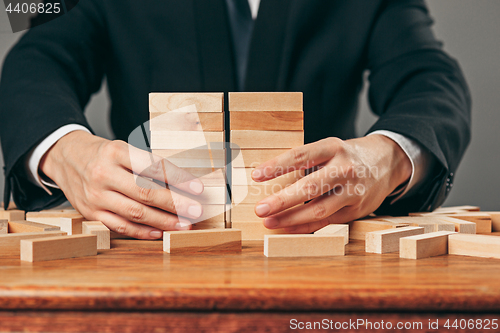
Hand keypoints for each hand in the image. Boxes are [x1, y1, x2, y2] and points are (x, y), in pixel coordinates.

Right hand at [40, 131, 204, 238]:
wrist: (65, 157)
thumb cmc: (102, 153)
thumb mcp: (123, 148)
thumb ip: (147, 164)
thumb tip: (182, 183)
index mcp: (116, 152)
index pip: (154, 167)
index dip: (179, 179)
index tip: (198, 188)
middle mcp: (104, 174)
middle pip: (146, 192)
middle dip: (176, 204)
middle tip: (196, 210)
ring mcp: (95, 195)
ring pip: (135, 212)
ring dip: (164, 221)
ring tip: (184, 224)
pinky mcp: (90, 212)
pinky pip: (121, 226)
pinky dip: (142, 231)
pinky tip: (160, 232)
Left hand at [251, 135, 411, 232]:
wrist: (386, 162)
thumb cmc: (347, 156)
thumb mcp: (329, 148)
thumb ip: (306, 162)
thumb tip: (270, 180)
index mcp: (332, 148)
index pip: (300, 156)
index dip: (277, 165)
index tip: (256, 175)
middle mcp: (344, 169)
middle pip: (309, 187)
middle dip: (281, 200)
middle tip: (260, 209)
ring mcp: (352, 191)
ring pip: (318, 210)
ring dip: (290, 218)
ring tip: (269, 222)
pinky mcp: (356, 210)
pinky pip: (326, 221)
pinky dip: (304, 226)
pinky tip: (287, 227)